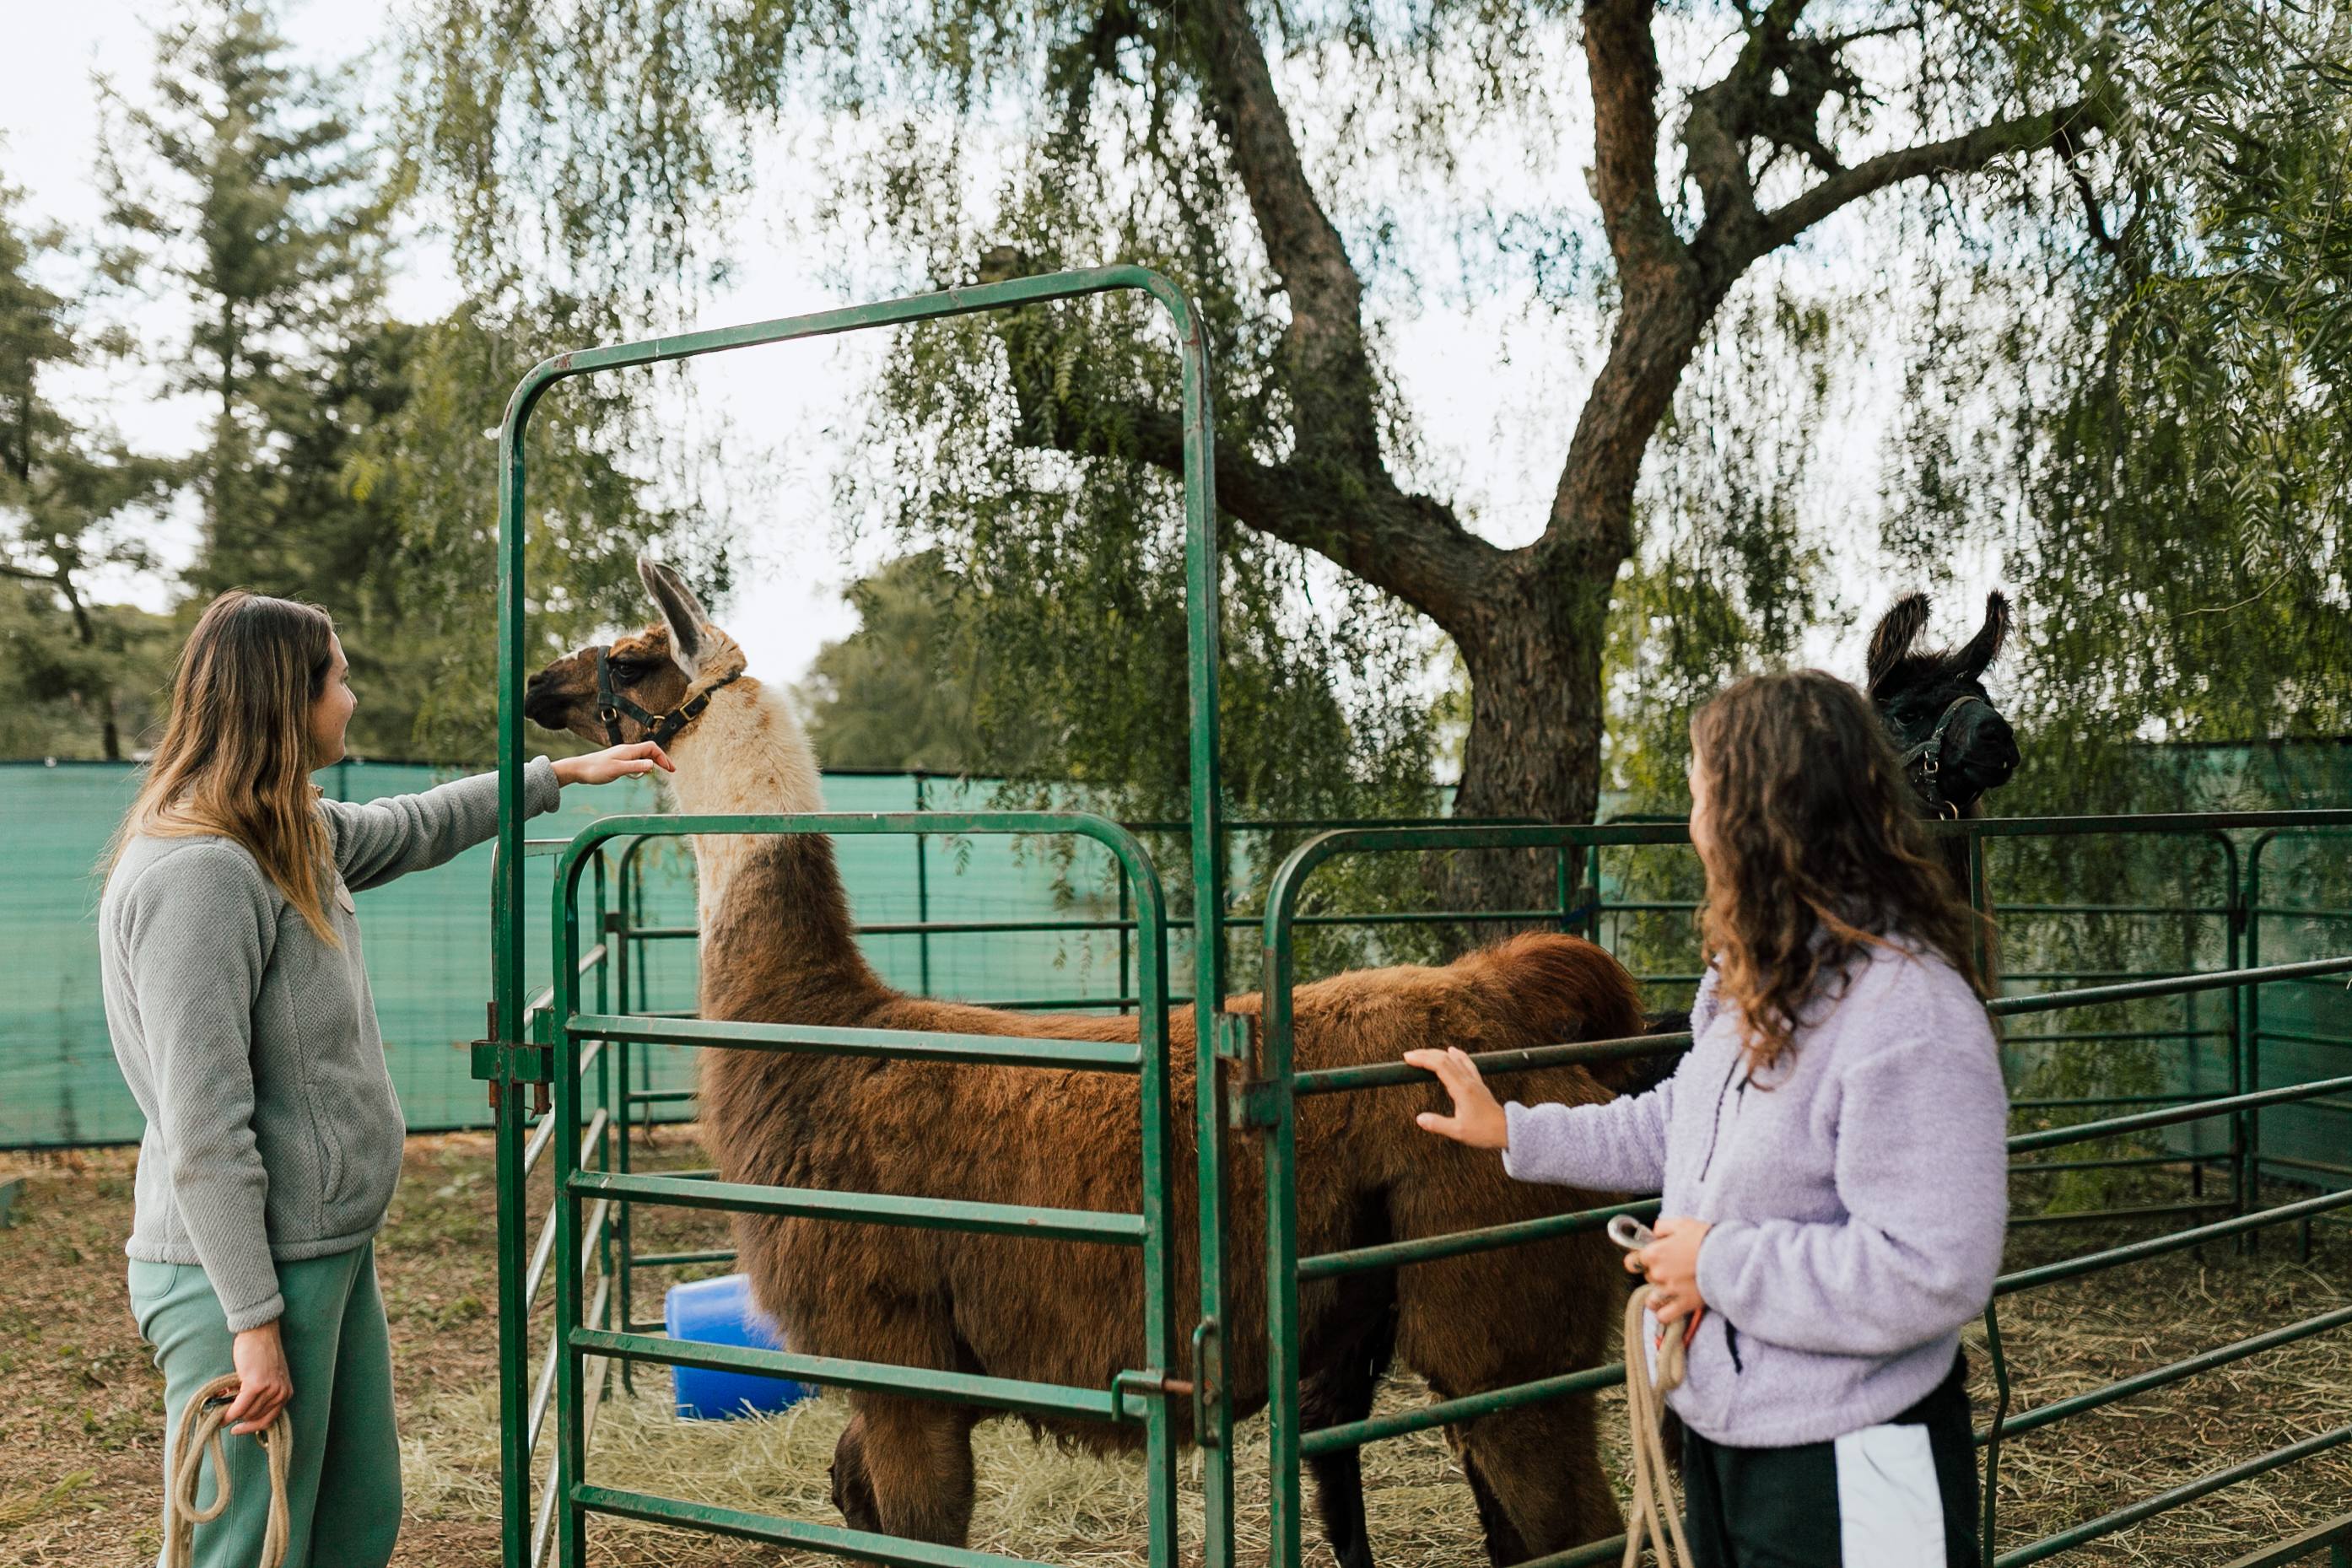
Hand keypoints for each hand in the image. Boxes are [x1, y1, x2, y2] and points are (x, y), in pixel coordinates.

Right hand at [224, 1321, 291, 1435]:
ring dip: (232, 1410)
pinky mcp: (256, 1385)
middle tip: (226, 1405)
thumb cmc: (261, 1353)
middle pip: (254, 1417)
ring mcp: (269, 1390)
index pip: (269, 1420)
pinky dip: (228, 1413)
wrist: (260, 1332)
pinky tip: (221, 1414)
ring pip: (246, 1413)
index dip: (251, 1427)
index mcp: (286, 1392)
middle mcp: (281, 1393)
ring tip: (225, 1397)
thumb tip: (239, 1413)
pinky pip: (239, 1408)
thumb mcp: (269, 1377)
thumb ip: (261, 1395)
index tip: (236, 1429)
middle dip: (238, 1414)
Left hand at [553, 742, 674, 786]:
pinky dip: (643, 765)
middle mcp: (627, 750)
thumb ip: (636, 766)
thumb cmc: (596, 769)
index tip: (670, 769)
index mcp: (629, 751)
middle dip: (662, 759)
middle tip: (671, 770)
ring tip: (660, 771)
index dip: (663, 757)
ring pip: (643, 755)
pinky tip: (641, 773)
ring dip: (653, 762)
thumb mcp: (618, 769)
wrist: (578, 769)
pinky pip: (635, 760)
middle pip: (650, 751)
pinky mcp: (617, 761)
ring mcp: (622, 755)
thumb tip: (653, 765)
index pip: (652, 748)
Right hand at [1403, 1046, 1507, 1149]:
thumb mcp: (1458, 1132)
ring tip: (1424, 1053)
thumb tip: (1419, 1119)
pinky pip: (1466, 1062)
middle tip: (1409, 1055)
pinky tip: (1452, 1051)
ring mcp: (1475, 1080)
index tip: (1407, 1058)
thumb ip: (1438, 1124)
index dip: (1422, 1059)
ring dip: (1438, 1053)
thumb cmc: (1484, 1132)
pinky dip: (1456, 1054)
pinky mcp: (1479, 1084)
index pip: (1440, 1066)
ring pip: (1455, 1058)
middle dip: (1425, 1054)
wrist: (1507, 1130)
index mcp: (1462, 1089)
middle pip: (1445, 1058)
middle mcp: (1468, 1081)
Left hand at [1624, 1215, 1712, 1327]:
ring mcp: (1670, 1290)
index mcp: (1654, 1253)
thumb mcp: (1682, 1223)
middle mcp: (1658, 1273)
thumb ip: (1662, 1227)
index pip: (1632, 1261)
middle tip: (1673, 1269)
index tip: (1646, 1260)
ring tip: (1669, 1290)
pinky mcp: (1684, 1303)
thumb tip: (1654, 1234)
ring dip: (1658, 1295)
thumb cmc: (1706, 1238)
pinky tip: (1668, 1308)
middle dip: (1657, 1274)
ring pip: (1652, 1298)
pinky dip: (1664, 1314)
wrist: (1729, 1256)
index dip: (1639, 1260)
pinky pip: (1664, 1316)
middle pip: (1648, 1277)